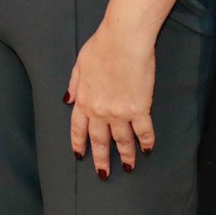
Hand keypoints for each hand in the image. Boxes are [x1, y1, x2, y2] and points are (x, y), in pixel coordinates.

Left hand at [67, 19, 156, 179]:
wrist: (123, 40)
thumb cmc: (101, 46)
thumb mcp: (79, 64)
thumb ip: (74, 84)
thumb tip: (67, 99)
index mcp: (84, 99)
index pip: (78, 129)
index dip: (79, 144)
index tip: (80, 156)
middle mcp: (99, 111)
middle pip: (100, 140)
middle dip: (101, 159)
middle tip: (104, 174)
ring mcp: (120, 112)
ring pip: (122, 141)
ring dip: (126, 156)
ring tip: (128, 167)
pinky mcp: (139, 109)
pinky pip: (143, 131)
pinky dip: (146, 142)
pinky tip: (147, 149)